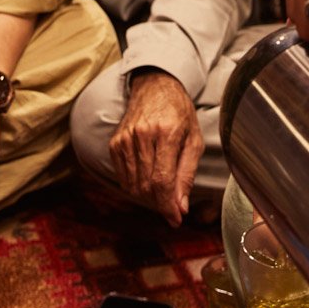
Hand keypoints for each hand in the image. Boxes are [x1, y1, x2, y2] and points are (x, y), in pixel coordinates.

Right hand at [108, 70, 202, 225]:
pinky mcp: (114, 143)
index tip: (176, 220)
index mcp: (167, 133)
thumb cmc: (179, 113)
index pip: (162, 181)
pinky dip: (136, 186)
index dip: (168, 206)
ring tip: (163, 191)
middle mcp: (142, 135)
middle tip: (173, 207)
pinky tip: (149, 179)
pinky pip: (123, 177)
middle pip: (146, 186)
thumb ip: (187, 174)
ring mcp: (125, 139)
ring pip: (133, 185)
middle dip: (161, 204)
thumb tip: (180, 207)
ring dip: (149, 197)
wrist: (155, 86)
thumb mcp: (194, 140)